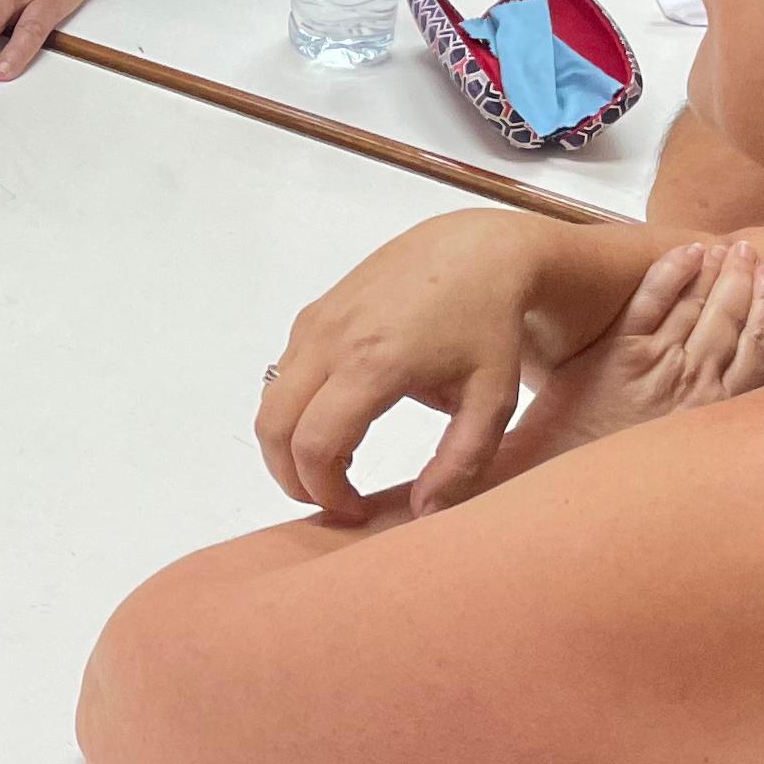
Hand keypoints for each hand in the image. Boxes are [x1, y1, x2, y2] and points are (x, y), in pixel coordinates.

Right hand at [258, 219, 763, 522]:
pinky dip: (292, 409)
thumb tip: (424, 513)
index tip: (354, 510)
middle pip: (274, 427)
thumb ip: (461, 464)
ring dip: (287, 444)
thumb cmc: (490, 327)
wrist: (478, 251)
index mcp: (375, 363)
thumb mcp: (492, 403)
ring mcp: (316, 322)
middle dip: (292, 476)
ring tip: (331, 468)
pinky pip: (283, 373)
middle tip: (330, 499)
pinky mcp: (314, 312)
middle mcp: (332, 339)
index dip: (326, 493)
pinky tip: (335, 423)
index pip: (316, 446)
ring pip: (270, 401)